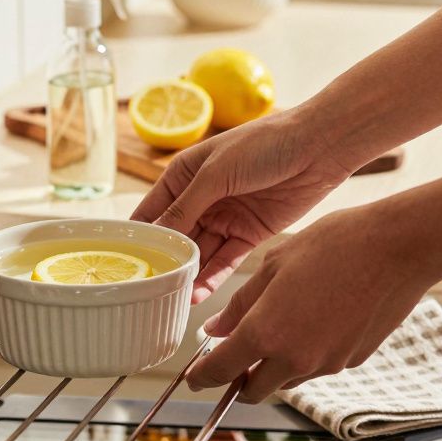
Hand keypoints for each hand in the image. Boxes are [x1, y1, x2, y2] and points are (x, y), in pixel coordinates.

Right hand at [131, 108, 352, 302]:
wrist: (318, 147)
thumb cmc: (264, 144)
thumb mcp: (216, 173)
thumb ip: (186, 206)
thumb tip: (158, 236)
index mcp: (184, 175)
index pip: (152, 211)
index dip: (138, 237)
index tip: (123, 263)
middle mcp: (201, 198)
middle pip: (175, 237)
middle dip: (164, 261)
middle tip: (148, 289)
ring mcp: (225, 217)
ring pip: (200, 252)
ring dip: (188, 273)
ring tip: (172, 297)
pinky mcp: (249, 233)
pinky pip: (225, 260)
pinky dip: (212, 276)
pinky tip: (198, 293)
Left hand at [186, 205, 440, 402]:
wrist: (397, 248)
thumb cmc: (333, 245)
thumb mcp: (273, 265)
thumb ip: (239, 304)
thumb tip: (214, 330)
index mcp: (265, 332)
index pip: (220, 371)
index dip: (201, 377)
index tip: (194, 377)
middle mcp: (295, 358)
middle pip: (253, 390)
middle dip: (237, 380)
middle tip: (233, 358)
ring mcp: (327, 364)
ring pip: (286, 380)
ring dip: (273, 367)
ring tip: (279, 327)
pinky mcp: (352, 361)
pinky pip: (318, 367)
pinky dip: (307, 354)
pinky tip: (315, 320)